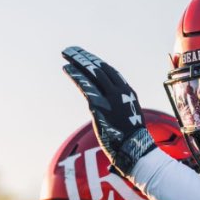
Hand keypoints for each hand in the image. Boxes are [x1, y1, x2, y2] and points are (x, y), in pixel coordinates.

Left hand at [61, 46, 155, 175]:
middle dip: (84, 57)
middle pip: (99, 68)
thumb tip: (108, 110)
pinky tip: (66, 67)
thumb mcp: (129, 118)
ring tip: (66, 54)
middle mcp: (120, 91)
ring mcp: (109, 97)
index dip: (97, 63)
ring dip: (78, 61)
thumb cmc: (132, 139)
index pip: (111, 72)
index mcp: (128, 92)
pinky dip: (75, 74)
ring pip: (91, 72)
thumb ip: (119, 109)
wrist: (134, 149)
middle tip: (72, 50)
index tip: (87, 57)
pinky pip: (85, 85)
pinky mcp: (98, 105)